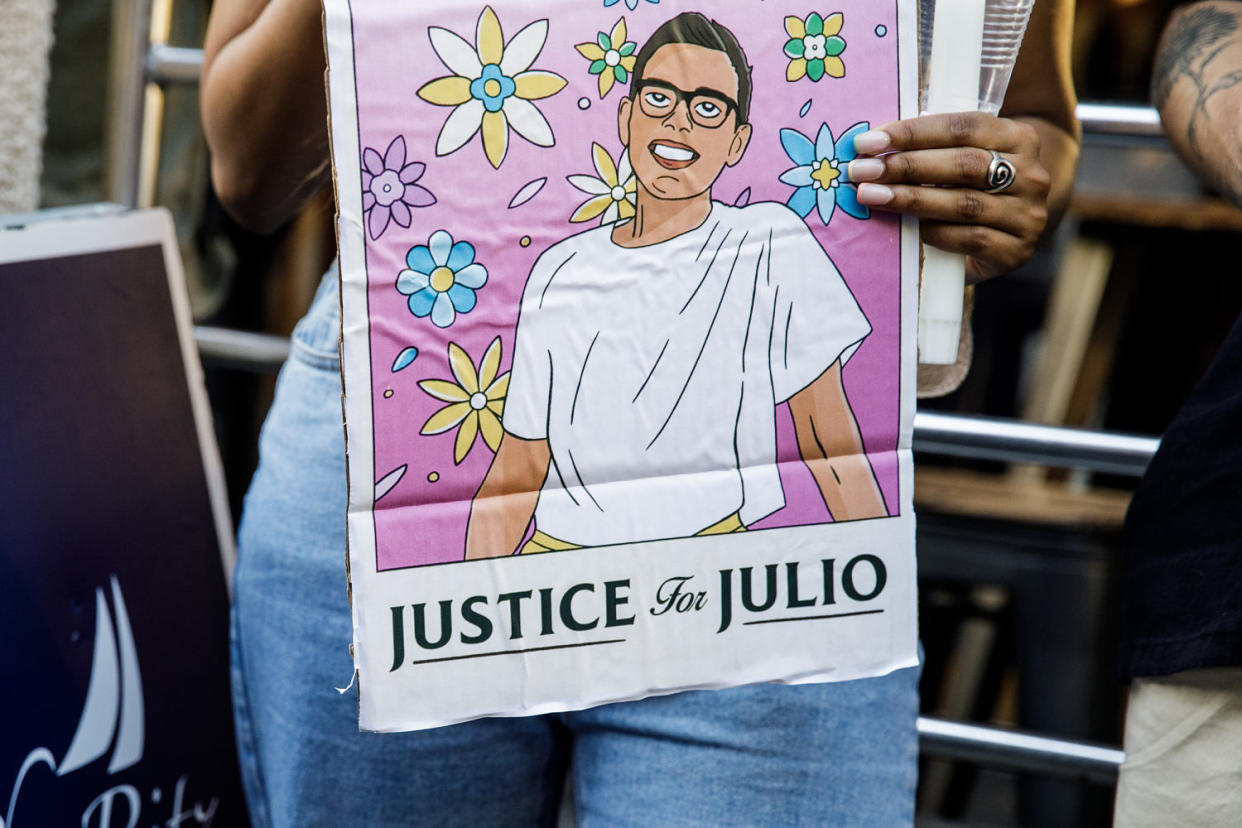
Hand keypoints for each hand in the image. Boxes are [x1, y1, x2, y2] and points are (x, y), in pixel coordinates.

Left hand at [848, 112, 1051, 282]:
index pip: (962, 127)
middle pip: (963, 164)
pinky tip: (908, 230)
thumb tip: (873, 146)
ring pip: (964, 203)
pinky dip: (935, 233)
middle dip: (907, 166)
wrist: (1009, 236)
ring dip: (911, 199)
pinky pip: (971, 239)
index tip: (868, 142)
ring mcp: (1027, 215)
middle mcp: (1031, 174)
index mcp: (1018, 137)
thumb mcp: (962, 159)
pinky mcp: (1016, 251)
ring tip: (871, 196)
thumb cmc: (972, 189)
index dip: (913, 132)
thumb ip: (932, 148)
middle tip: (862, 171)